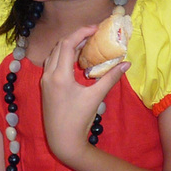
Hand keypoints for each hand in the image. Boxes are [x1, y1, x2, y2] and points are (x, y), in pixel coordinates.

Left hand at [40, 25, 128, 167]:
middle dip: (76, 36)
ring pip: (54, 54)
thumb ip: (110, 78)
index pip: (68, 44)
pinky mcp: (46, 86)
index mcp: (60, 75)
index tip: (95, 29)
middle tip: (93, 35)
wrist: (63, 142)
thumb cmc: (79, 120)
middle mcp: (49, 75)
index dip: (81, 32)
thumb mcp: (96, 97)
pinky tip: (76, 61)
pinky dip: (63, 56)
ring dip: (68, 46)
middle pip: (60, 45)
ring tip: (86, 45)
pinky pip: (52, 63)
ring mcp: (45, 81)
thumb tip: (126, 63)